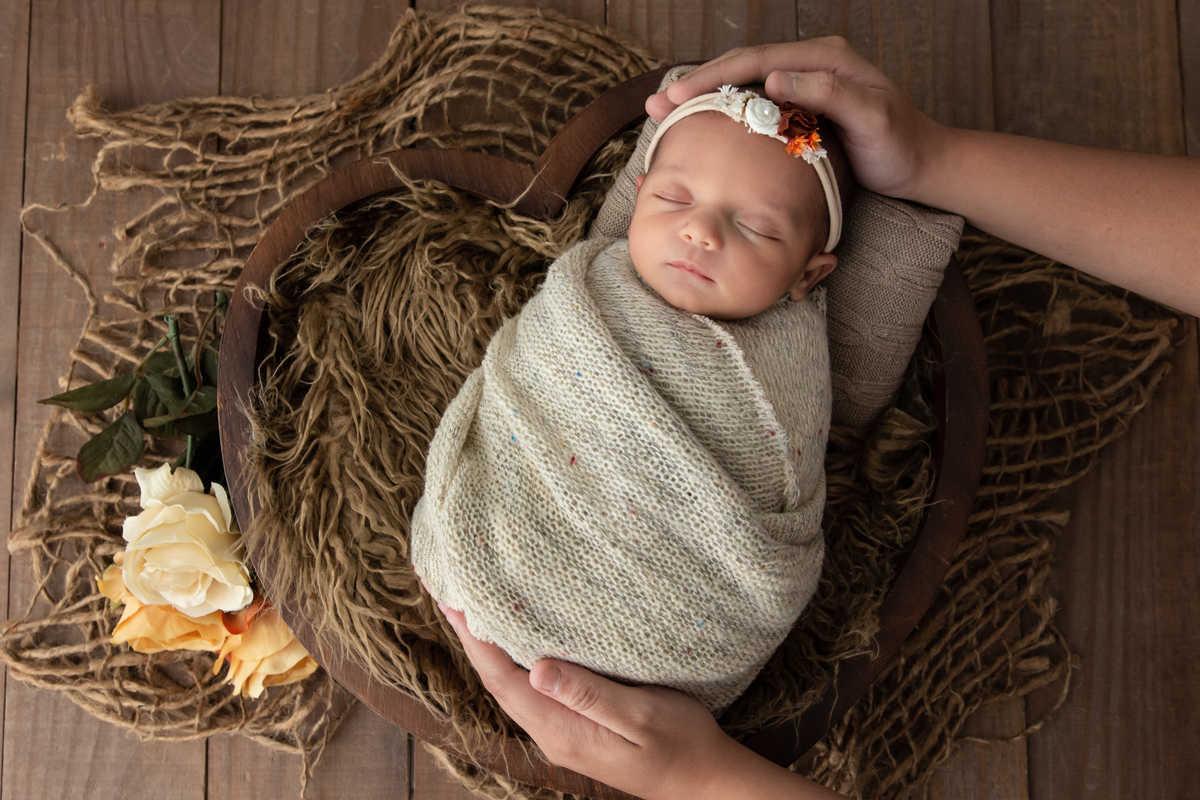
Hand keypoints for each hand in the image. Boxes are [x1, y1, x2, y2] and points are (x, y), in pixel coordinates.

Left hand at [439, 603, 848, 799]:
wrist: (703, 781)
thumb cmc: (681, 744)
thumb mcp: (641, 714)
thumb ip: (589, 694)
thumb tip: (537, 667)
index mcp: (561, 729)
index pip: (503, 679)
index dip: (475, 638)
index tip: (451, 600)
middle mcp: (552, 732)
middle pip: (497, 680)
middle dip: (471, 636)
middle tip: (447, 591)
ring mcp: (561, 731)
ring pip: (511, 683)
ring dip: (488, 646)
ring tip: (470, 608)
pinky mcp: (574, 725)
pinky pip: (530, 687)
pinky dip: (513, 658)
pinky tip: (514, 639)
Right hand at [645, 38, 946, 199]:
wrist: (922, 164)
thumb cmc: (901, 145)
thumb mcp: (871, 118)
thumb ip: (828, 93)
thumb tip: (775, 77)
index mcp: (823, 58)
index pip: (755, 61)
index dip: (712, 79)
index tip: (678, 99)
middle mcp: (809, 65)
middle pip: (741, 69)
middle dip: (696, 87)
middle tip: (656, 107)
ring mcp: (803, 85)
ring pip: (743, 87)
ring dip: (703, 102)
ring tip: (664, 117)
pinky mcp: (799, 109)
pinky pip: (753, 107)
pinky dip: (722, 116)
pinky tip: (699, 130)